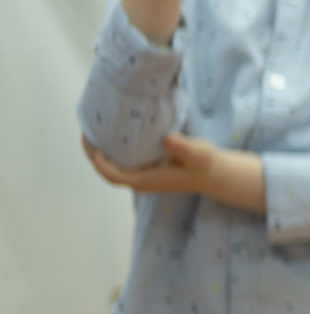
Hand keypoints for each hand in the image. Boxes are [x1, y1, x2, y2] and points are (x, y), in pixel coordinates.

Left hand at [83, 133, 265, 212]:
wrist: (217, 174)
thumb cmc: (205, 164)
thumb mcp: (196, 153)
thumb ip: (182, 147)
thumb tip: (168, 139)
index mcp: (146, 180)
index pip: (111, 174)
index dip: (97, 159)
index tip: (90, 141)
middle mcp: (141, 182)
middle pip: (108, 171)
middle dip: (94, 154)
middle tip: (88, 132)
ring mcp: (145, 178)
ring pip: (115, 168)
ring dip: (103, 153)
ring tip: (98, 132)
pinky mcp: (149, 172)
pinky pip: (124, 164)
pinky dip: (115, 153)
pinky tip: (117, 138)